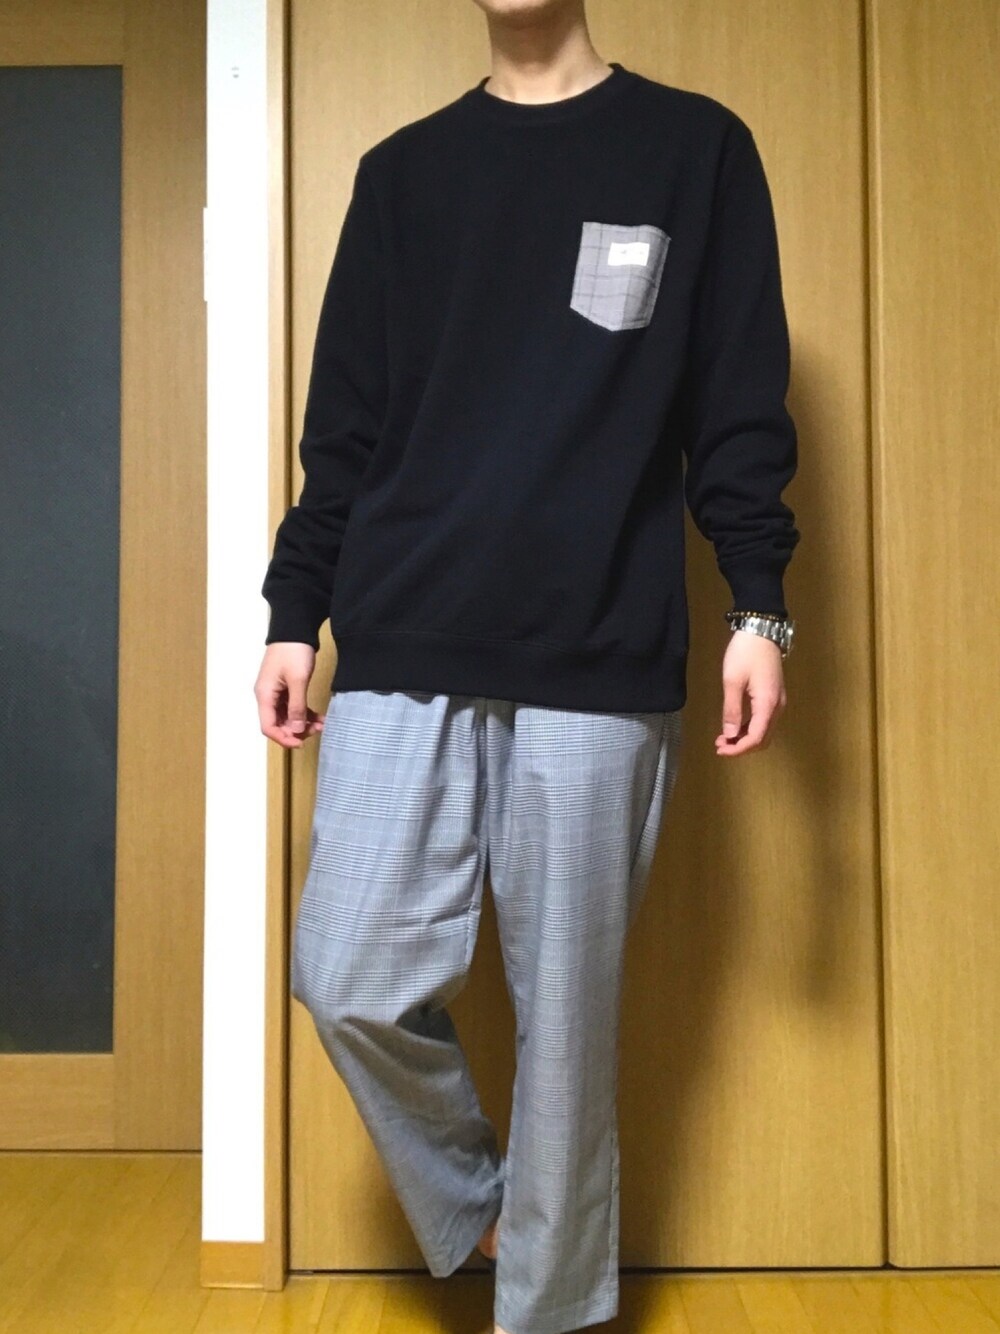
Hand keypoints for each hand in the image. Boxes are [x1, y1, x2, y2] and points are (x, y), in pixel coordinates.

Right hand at [254, 642, 325, 748]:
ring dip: (303, 723)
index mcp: (265, 695)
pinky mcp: (286, 688)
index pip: (268, 727)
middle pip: (278, 724)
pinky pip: (294, 707)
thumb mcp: (298, 680)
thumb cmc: (293, 651)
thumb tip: (296, 730)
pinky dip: (305, 713)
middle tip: (316, 731)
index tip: (301, 743)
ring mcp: (276, 692)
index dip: (283, 738)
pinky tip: (320, 717)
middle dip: (296, 731)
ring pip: (288, 717)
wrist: (295, 628)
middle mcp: (268, 696)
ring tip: (322, 725)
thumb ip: (297, 707)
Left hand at [715, 630, 786, 756]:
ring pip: (764, 731)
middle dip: (742, 747)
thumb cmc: (745, 653)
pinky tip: (735, 726)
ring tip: (724, 737)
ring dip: (745, 738)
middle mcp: (777, 707)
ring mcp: (778, 702)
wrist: (761, 631)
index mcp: (768, 704)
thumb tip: (730, 735)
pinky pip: (764, 721)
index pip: (755, 738)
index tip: (720, 750)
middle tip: (720, 745)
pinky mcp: (774, 696)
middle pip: (763, 739)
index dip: (738, 749)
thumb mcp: (733, 681)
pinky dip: (750, 728)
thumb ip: (732, 710)